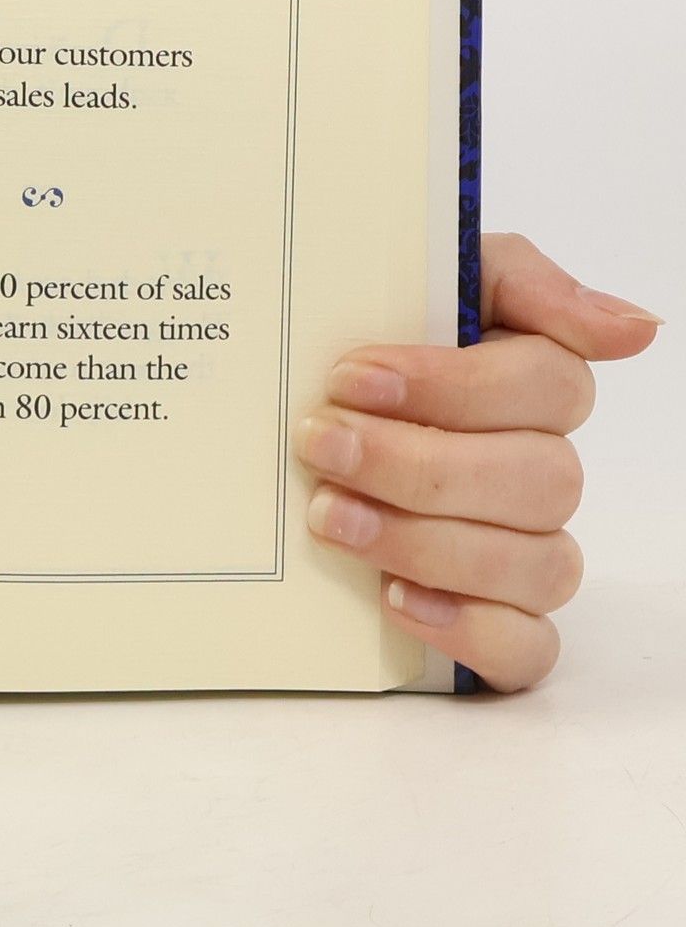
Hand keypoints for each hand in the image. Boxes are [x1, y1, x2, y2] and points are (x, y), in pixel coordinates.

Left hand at [297, 234, 659, 691]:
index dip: (451, 386)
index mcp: (534, 387)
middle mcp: (541, 473)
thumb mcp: (430, 276)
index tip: (352, 378)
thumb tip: (635, 327)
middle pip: (537, 480)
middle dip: (418, 465)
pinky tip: (396, 600)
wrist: (290, 411)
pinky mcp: (497, 624)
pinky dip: (466, 629)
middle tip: (322, 446)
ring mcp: (525, 552)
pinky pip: (524, 650)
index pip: (547, 388)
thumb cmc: (369, 339)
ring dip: (424, 542)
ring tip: (330, 516)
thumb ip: (522, 280)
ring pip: (532, 565)